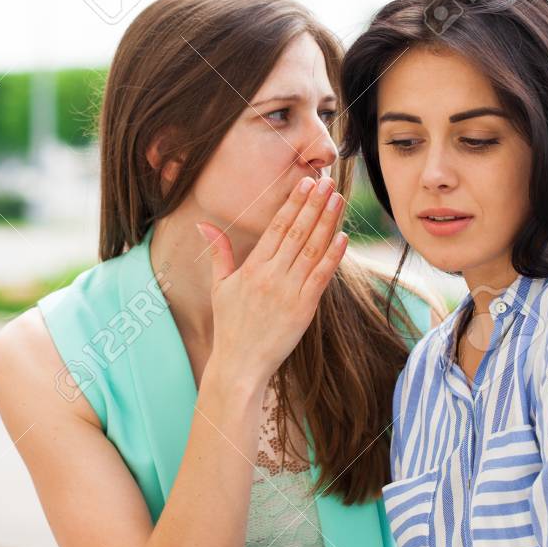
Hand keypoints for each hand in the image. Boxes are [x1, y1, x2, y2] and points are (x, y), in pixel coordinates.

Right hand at [195, 175, 347, 385]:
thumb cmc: (230, 326)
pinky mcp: (304, 309)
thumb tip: (204, 224)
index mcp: (252, 267)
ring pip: (312, 250)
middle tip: (328, 180)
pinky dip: (333, 256)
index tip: (306, 183)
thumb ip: (219, 253)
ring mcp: (289, 292)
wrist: (240, 365)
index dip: (293, 203)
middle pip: (297, 232)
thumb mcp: (220, 287)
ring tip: (338, 199)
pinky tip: (343, 237)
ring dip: (327, 222)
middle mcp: (271, 276)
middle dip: (314, 204)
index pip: (277, 227)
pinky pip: (321, 277)